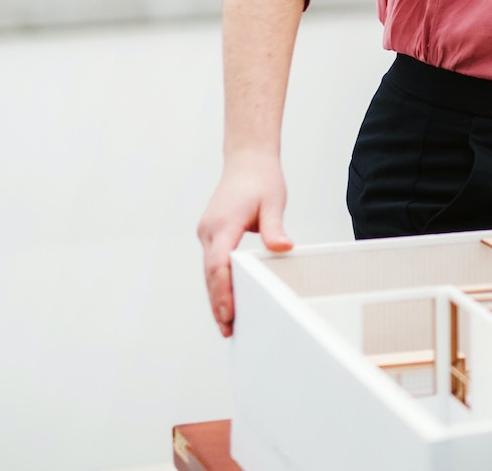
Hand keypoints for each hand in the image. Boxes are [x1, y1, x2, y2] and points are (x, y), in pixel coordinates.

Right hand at [196, 149, 292, 336]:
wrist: (247, 161)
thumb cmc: (261, 180)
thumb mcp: (273, 202)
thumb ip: (274, 227)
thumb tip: (283, 247)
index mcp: (223, 224)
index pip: (219, 265)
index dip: (222, 292)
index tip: (228, 314)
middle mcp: (210, 231)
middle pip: (211, 275)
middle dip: (218, 303)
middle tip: (228, 330)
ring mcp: (208, 233)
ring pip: (209, 271)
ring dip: (216, 296)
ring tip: (227, 324)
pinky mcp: (212, 234)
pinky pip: (213, 263)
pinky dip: (218, 282)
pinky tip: (227, 298)